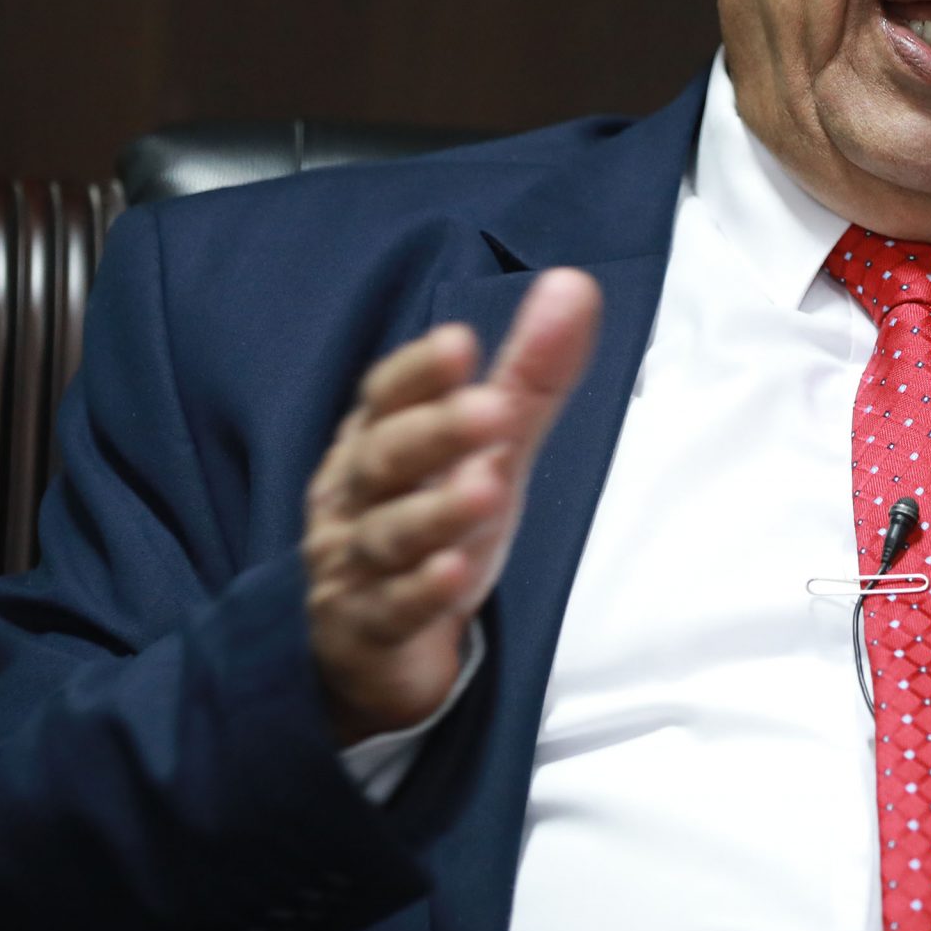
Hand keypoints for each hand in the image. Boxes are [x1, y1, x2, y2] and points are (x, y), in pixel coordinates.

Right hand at [301, 269, 600, 741]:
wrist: (366, 646)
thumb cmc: (430, 522)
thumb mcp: (485, 449)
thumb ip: (527, 374)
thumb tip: (575, 284)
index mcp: (376, 440)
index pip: (386, 396)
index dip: (420, 372)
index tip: (461, 342)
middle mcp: (355, 497)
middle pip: (386, 457)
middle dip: (436, 430)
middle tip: (493, 408)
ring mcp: (356, 566)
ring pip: (389, 535)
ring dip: (435, 512)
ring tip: (486, 488)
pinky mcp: (370, 631)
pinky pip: (394, 610)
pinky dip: (423, 592)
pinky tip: (455, 576)